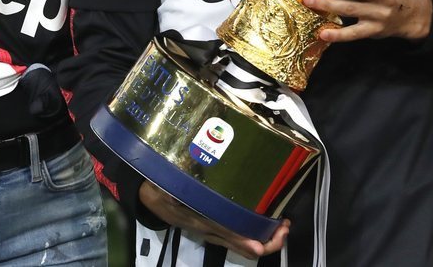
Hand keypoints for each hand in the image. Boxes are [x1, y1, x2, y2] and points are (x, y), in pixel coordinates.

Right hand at [138, 181, 288, 258]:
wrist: (147, 195)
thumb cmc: (160, 189)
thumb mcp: (167, 189)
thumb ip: (176, 189)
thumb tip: (184, 184)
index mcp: (202, 222)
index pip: (233, 238)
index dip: (255, 240)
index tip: (273, 231)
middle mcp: (211, 231)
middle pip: (245, 247)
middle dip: (270, 240)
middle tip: (285, 224)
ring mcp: (213, 231)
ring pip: (245, 243)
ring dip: (266, 235)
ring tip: (280, 221)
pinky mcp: (214, 225)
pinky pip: (238, 234)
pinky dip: (255, 228)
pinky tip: (264, 215)